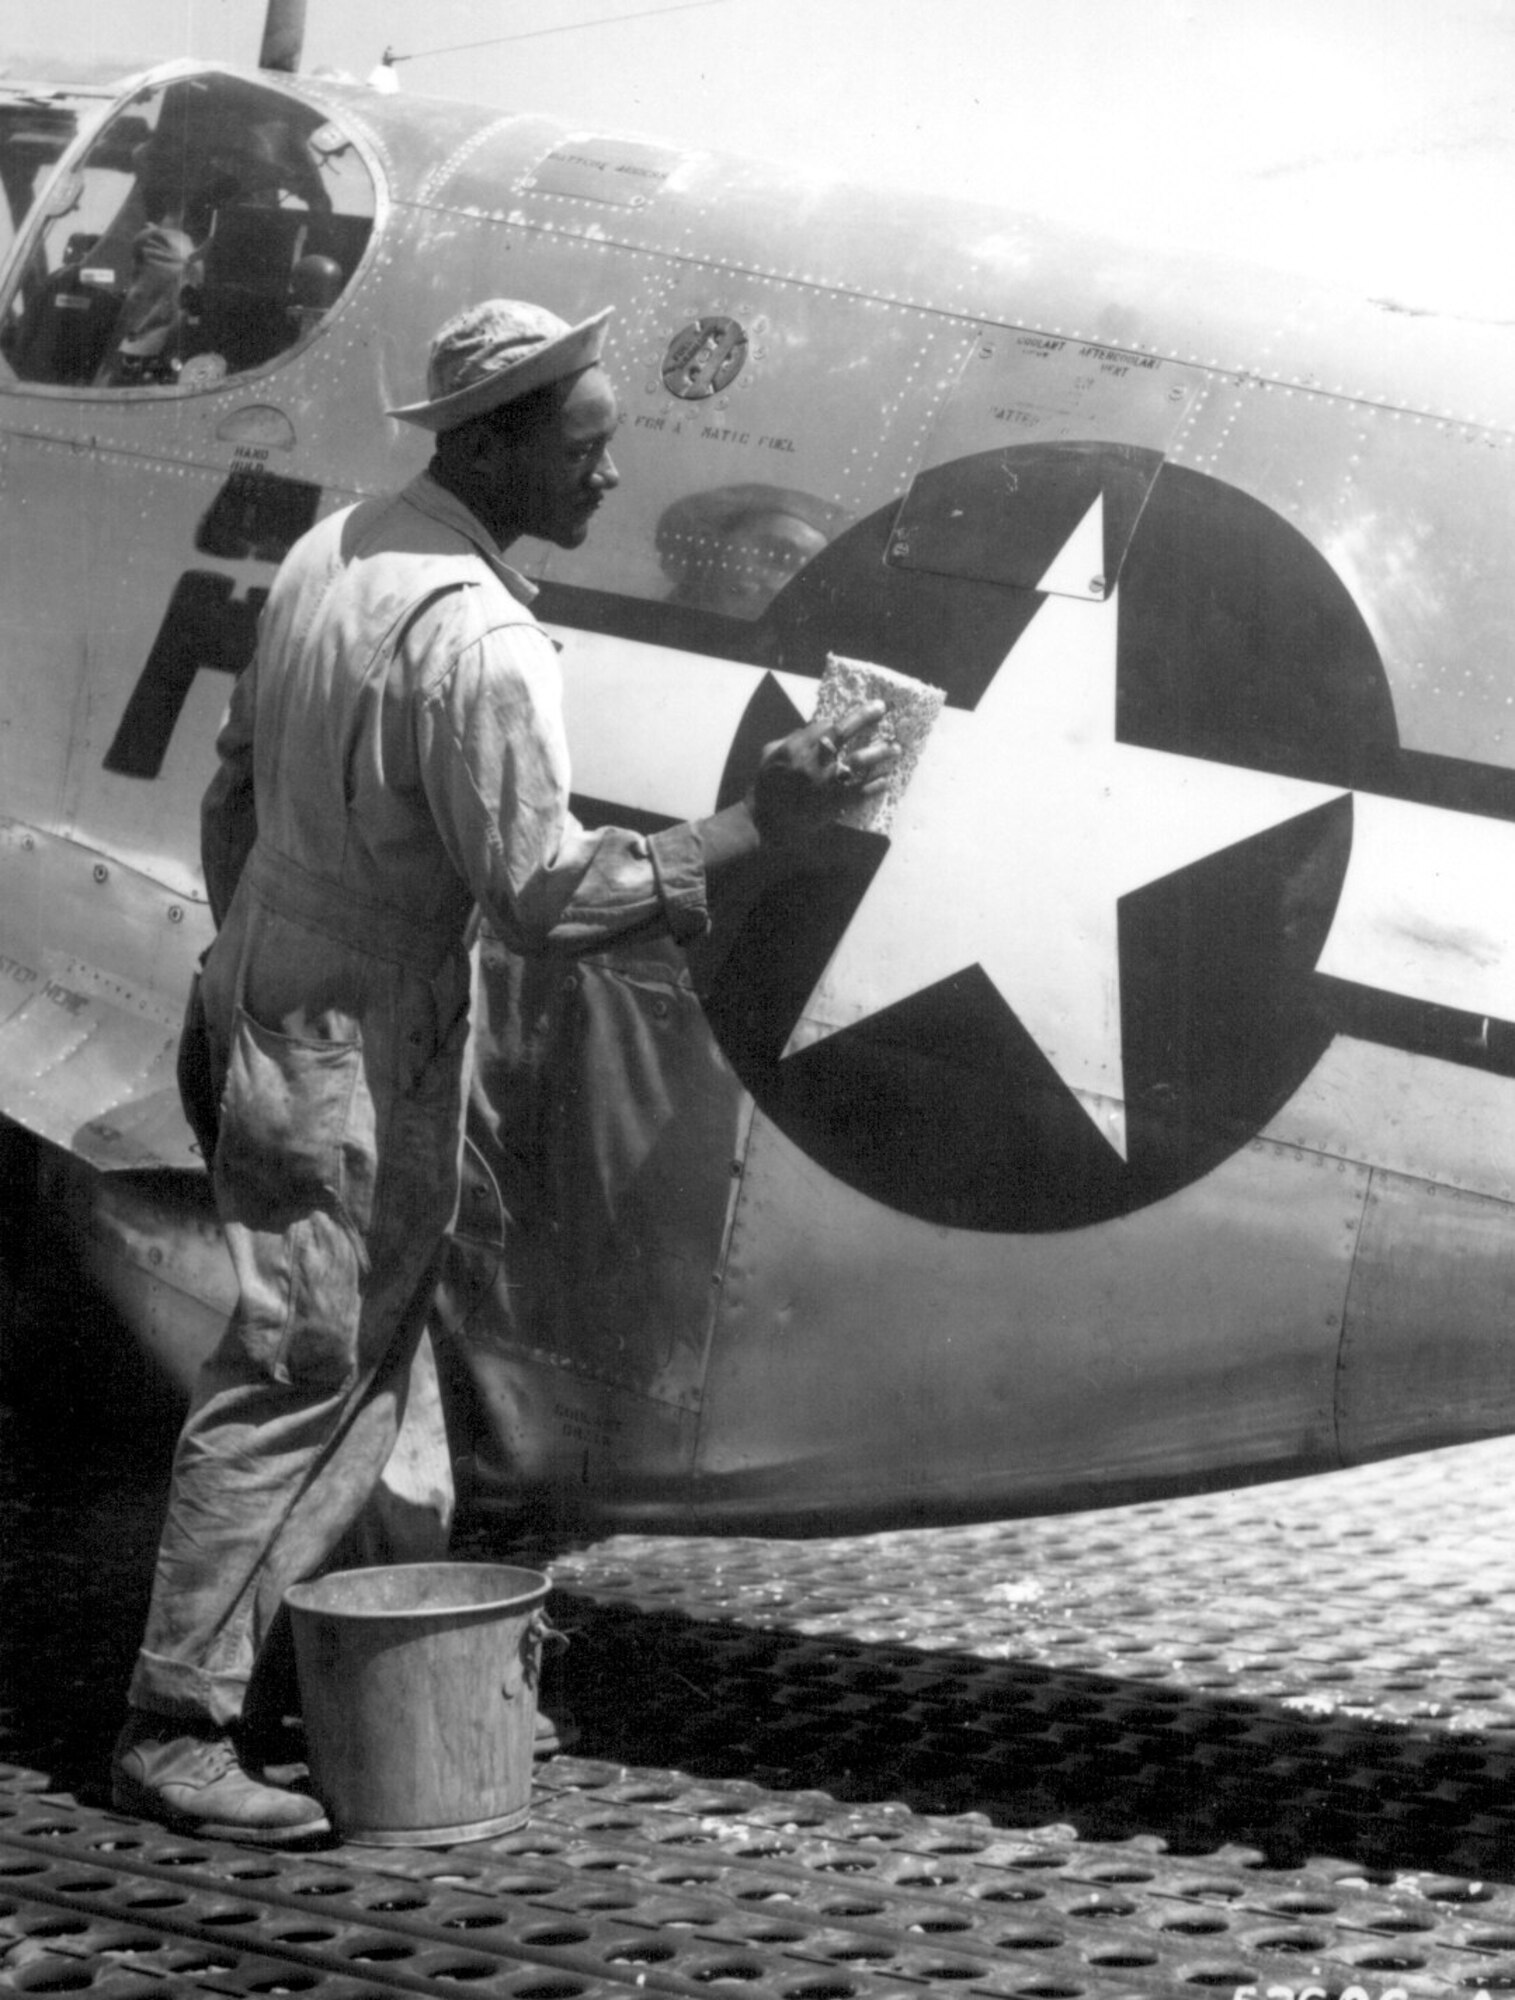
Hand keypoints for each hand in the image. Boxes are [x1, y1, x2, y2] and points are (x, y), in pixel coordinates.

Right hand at [748, 700, 896, 844]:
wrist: (766, 823)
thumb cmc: (766, 786)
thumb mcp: (770, 755)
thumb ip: (791, 739)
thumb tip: (812, 729)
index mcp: (796, 748)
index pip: (825, 725)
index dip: (842, 719)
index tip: (855, 714)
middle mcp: (813, 762)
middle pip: (844, 734)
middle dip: (864, 717)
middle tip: (882, 708)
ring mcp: (826, 783)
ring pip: (859, 762)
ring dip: (879, 753)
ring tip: (895, 748)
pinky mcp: (834, 804)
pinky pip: (860, 792)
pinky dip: (875, 785)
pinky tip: (886, 780)